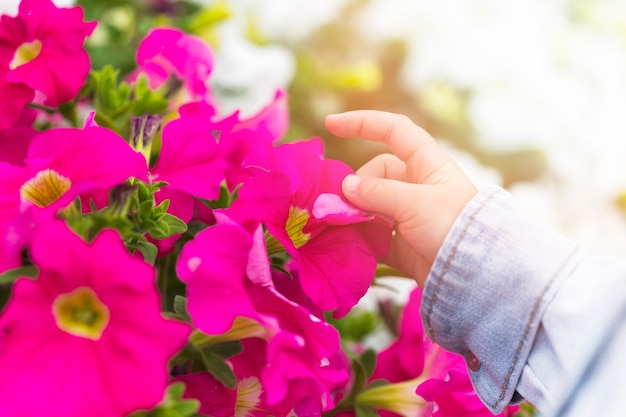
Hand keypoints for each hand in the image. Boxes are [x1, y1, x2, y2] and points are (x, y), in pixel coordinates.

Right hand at [325, 110, 477, 286]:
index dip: (363, 123)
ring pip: (370, 205)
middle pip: (375, 174)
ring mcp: (408, 214)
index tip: (331, 124)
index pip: (393, 131)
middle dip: (357, 187)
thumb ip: (377, 192)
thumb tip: (346, 186)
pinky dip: (360, 237)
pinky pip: (372, 233)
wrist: (473, 273)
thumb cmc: (451, 226)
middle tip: (345, 206)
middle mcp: (416, 185)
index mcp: (427, 164)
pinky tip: (351, 243)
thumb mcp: (414, 202)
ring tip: (343, 225)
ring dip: (355, 214)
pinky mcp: (401, 242)